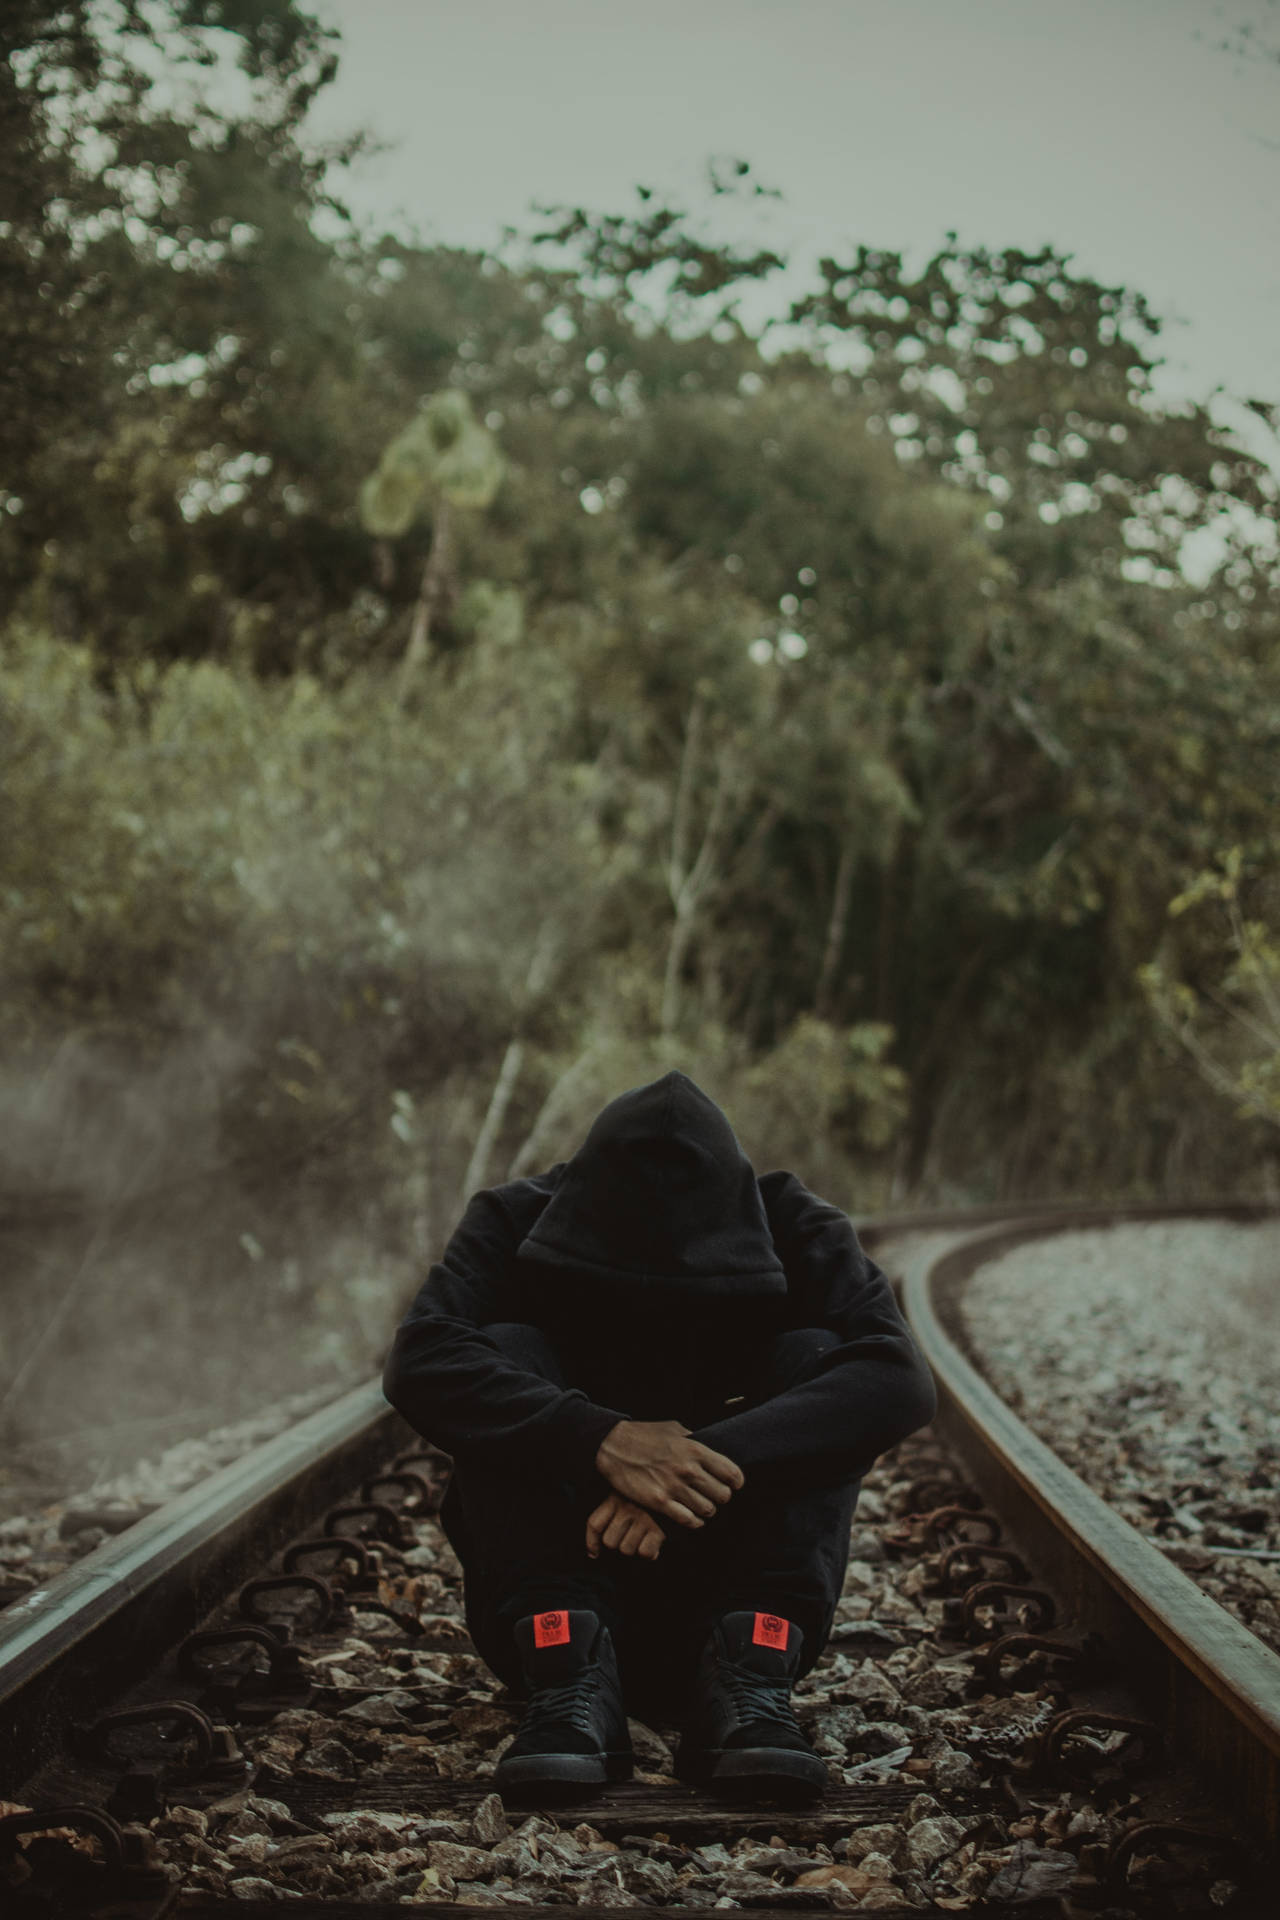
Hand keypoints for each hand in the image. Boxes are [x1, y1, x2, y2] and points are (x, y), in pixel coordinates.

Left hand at [585, 1492, 664, 1559]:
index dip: (591, 1542)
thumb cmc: (652, 1491)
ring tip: (644, 1535)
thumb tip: (594, 1552)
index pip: (595, 1524)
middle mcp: (627, 1507)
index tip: (594, 1553)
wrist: (680, 1484)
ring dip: (635, 1548)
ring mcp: (642, 1518)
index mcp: (616, 1497)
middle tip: (631, 1535)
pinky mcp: (659, 1528)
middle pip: (610, 1541)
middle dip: (619, 1543)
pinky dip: (650, 1551)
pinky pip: (645, 1552)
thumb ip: (613, 1511)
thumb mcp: (629, 1491)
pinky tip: (654, 1541)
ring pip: (626, 1549)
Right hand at [595, 1419, 743, 1529]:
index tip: (733, 1484)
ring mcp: (674, 1488)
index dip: (736, 1482)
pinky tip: (691, 1518)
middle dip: (721, 1497)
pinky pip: (688, 1520)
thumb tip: (709, 1445)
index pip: (731, 1473)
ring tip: (701, 1506)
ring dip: (707, 1510)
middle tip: (714, 1496)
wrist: (613, 1446)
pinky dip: (694, 1522)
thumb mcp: (674, 1428)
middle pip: (723, 1495)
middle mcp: (688, 1470)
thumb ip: (694, 1439)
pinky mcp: (659, 1502)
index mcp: (695, 1450)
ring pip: (707, 1510)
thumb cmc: (643, 1435)